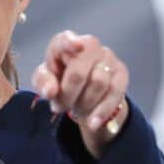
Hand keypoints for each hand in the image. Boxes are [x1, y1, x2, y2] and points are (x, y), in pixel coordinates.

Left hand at [31, 31, 129, 157]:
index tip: (76, 46)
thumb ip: (43, 83)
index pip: (66, 40)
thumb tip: (50, 91)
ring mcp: (108, 57)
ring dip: (84, 104)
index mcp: (64, 43)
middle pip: (79, 72)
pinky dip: (102, 111)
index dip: (71, 42)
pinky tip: (92, 123)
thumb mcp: (45, 81)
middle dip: (68, 95)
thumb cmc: (59, 80)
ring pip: (99, 83)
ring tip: (75, 110)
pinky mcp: (121, 72)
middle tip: (59, 107)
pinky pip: (115, 93)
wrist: (82, 91)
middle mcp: (89, 45)